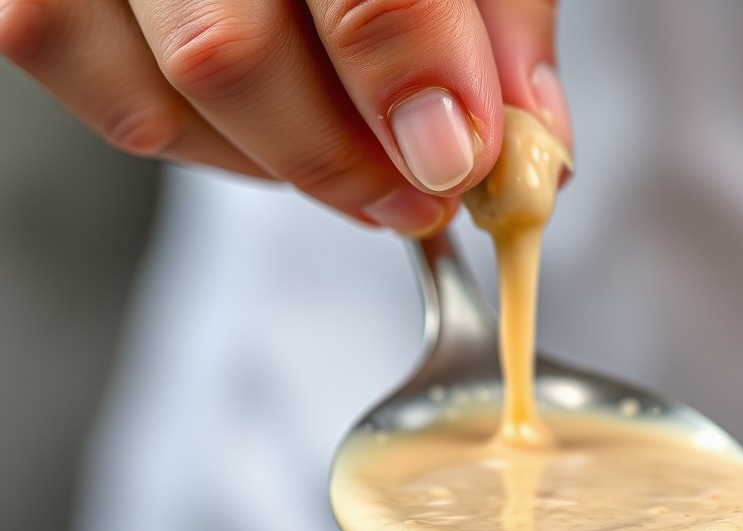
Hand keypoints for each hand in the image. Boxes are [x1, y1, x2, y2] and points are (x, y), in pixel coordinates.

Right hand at [0, 0, 572, 234]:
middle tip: (419, 196)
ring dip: (278, 167)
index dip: (405, 77)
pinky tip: (271, 138)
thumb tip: (532, 140)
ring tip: (358, 171)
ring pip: (162, 95)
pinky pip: (107, 96)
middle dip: (340, 156)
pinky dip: (205, 145)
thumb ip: (498, 14)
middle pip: (231, 53)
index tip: (457, 162)